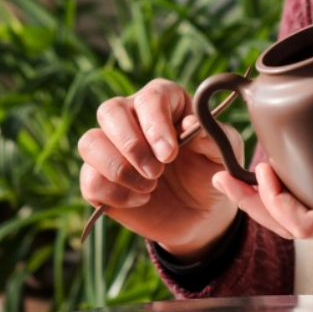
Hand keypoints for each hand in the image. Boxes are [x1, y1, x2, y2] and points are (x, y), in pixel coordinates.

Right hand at [78, 78, 242, 258]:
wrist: (199, 213)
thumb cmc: (210, 172)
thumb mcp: (223, 155)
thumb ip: (213, 137)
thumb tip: (190, 125)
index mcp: (165, 101)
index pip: (150, 97)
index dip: (156, 123)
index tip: (170, 153)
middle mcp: (132, 117)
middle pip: (110, 111)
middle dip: (131, 144)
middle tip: (157, 172)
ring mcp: (111, 147)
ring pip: (90, 142)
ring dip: (118, 169)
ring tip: (150, 188)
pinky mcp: (99, 178)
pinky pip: (89, 178)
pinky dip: (114, 193)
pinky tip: (140, 200)